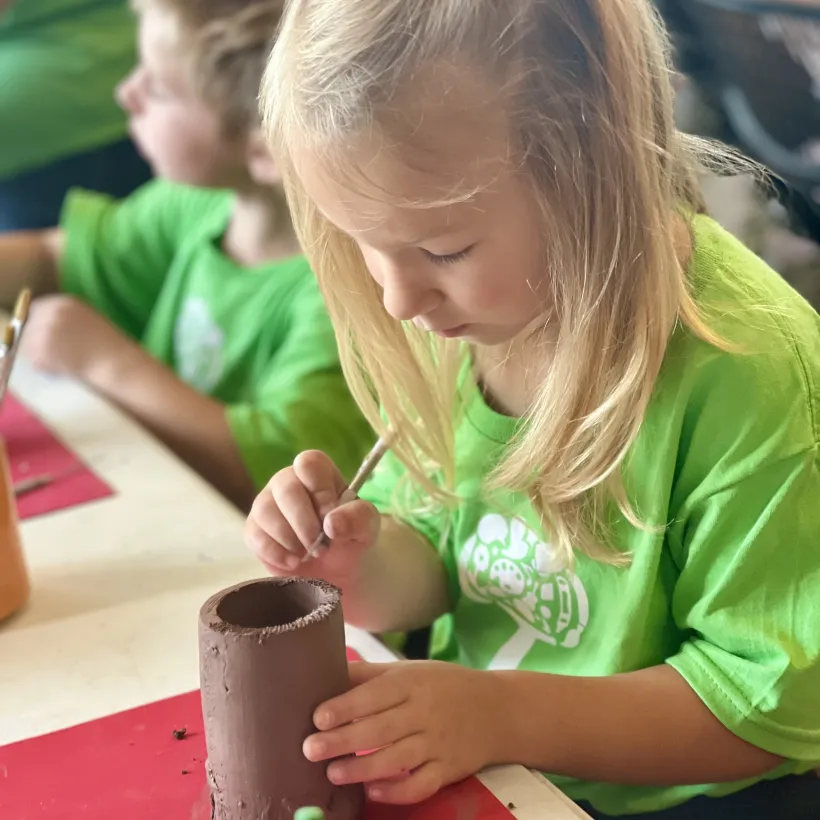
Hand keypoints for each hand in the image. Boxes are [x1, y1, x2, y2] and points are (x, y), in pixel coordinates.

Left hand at [22, 295, 131, 378]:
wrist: (116, 363)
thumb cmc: (109, 345)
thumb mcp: (88, 319)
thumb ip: (65, 316)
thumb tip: (41, 324)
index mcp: (64, 302)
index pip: (35, 307)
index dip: (38, 322)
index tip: (45, 335)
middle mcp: (51, 313)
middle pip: (28, 326)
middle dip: (35, 339)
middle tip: (53, 353)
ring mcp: (44, 332)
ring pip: (28, 345)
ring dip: (40, 355)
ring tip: (62, 363)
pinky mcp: (41, 352)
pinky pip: (35, 362)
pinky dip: (45, 368)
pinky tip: (63, 369)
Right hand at [244, 450, 380, 585]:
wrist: (337, 570)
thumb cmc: (350, 537)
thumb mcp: (367, 527)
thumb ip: (358, 518)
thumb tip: (332, 523)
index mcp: (318, 473)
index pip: (309, 463)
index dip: (320, 491)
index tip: (330, 518)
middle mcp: (289, 481)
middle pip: (286, 488)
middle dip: (304, 522)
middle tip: (320, 547)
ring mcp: (267, 503)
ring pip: (265, 510)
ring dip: (289, 538)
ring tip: (307, 555)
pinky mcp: (254, 529)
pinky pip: (255, 534)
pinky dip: (275, 552)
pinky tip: (293, 563)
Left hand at [303, 661, 505, 804]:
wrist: (496, 709)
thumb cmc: (442, 686)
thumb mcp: (409, 671)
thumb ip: (369, 676)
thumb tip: (325, 673)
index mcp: (412, 682)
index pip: (376, 694)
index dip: (346, 706)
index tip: (317, 717)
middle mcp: (425, 712)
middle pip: (381, 728)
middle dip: (344, 740)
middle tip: (310, 749)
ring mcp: (438, 743)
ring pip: (398, 759)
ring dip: (363, 768)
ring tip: (333, 773)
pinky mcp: (448, 770)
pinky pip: (422, 785)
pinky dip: (397, 791)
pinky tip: (372, 792)